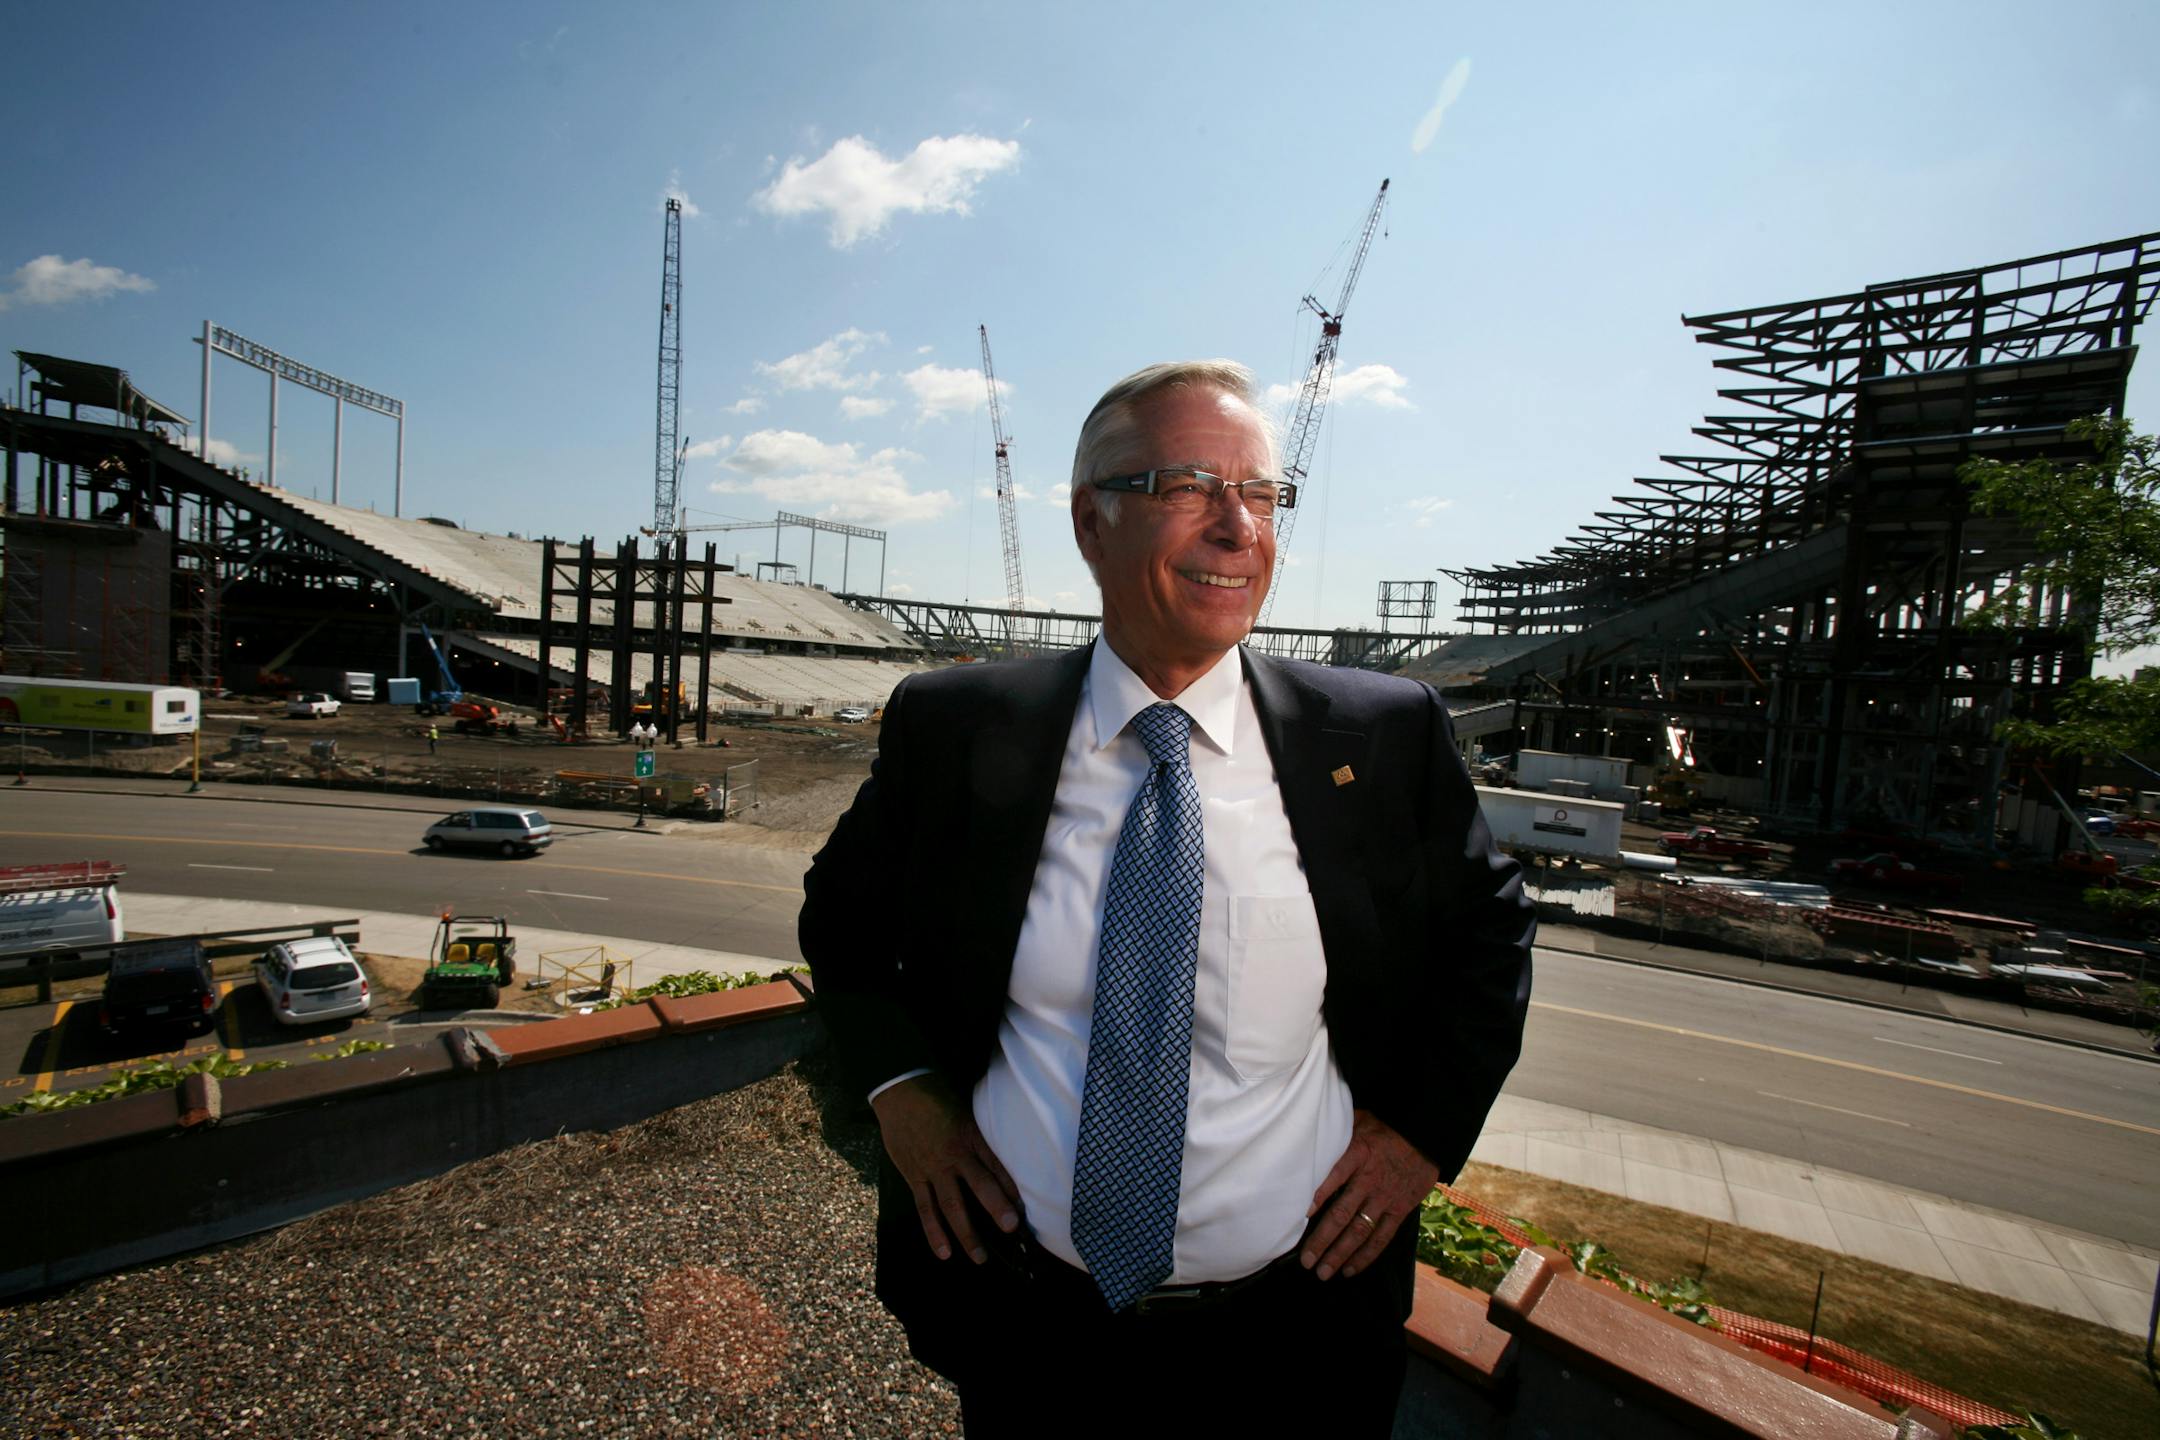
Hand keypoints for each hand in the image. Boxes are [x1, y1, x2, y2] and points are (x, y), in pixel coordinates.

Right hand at [871, 1075, 1022, 1263]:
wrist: (900, 1092)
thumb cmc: (937, 1100)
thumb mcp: (966, 1113)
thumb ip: (981, 1138)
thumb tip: (1003, 1160)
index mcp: (971, 1137)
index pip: (996, 1165)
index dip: (1011, 1186)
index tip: (1026, 1207)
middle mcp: (954, 1156)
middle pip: (979, 1185)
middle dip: (996, 1208)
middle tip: (1012, 1229)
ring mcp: (932, 1169)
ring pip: (952, 1205)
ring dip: (966, 1233)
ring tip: (980, 1257)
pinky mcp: (914, 1177)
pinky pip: (925, 1208)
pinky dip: (934, 1231)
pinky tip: (944, 1252)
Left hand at [1301, 1109, 1436, 1280]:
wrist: (1426, 1135)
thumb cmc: (1386, 1127)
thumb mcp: (1359, 1119)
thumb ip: (1336, 1130)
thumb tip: (1307, 1129)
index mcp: (1358, 1154)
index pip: (1333, 1178)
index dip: (1316, 1197)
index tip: (1299, 1216)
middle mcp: (1370, 1180)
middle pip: (1342, 1214)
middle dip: (1322, 1240)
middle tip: (1306, 1260)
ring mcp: (1385, 1198)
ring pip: (1360, 1231)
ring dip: (1340, 1254)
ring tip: (1323, 1272)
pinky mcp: (1400, 1209)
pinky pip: (1382, 1237)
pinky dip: (1366, 1255)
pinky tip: (1350, 1269)